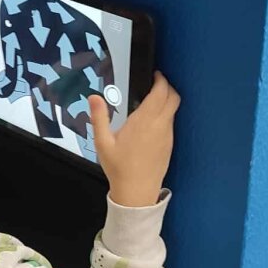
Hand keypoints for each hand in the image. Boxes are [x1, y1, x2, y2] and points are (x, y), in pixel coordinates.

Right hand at [90, 72, 179, 207]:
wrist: (136, 192)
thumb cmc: (119, 168)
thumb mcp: (102, 142)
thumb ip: (99, 117)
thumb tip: (94, 97)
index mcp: (144, 121)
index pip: (161, 92)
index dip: (161, 80)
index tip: (155, 75)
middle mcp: (160, 126)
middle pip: (173, 98)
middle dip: (167, 87)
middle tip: (156, 83)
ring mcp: (167, 136)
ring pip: (173, 110)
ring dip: (167, 101)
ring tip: (151, 101)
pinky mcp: (169, 145)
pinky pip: (170, 123)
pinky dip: (165, 115)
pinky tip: (151, 122)